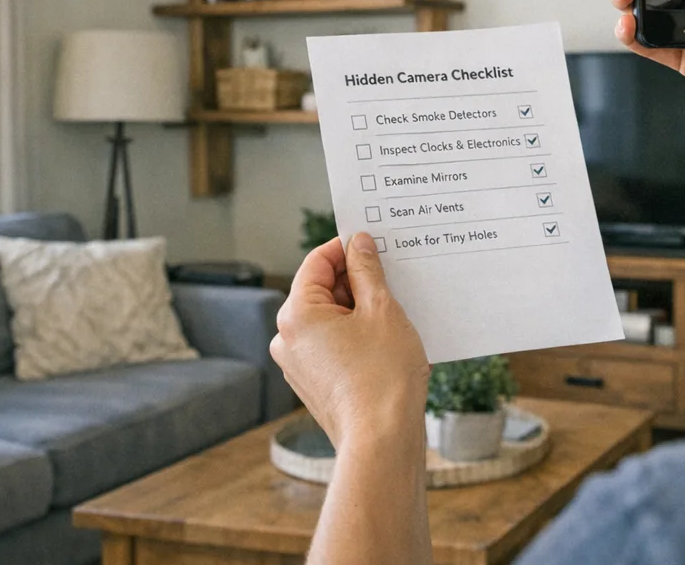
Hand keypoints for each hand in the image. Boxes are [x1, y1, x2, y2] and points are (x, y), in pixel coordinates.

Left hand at [270, 234, 430, 449]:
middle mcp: (288, 339)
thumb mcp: (381, 310)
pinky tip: (388, 341)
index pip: (317, 262)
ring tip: (396, 312)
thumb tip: (358, 244)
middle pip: (321, 291)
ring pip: (330, 321)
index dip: (347, 248)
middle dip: (356, 282)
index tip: (374, 244)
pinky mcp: (314, 385)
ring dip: (360, 311)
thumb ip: (367, 271)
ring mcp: (298, 366)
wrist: (381, 441)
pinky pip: (333, 347)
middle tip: (392, 277)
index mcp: (297, 314)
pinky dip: (357, 337)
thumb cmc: (382, 375)